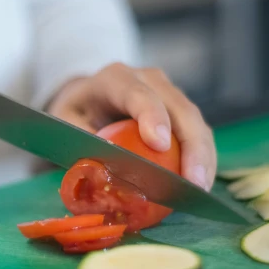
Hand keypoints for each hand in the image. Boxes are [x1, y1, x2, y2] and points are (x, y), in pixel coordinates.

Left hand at [46, 63, 216, 189]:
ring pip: (195, 121)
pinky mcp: (180, 112)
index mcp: (114, 78)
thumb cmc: (76, 111)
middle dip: (191, 146)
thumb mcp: (64, 122)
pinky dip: (203, 159)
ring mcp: (169, 93)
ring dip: (203, 156)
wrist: (88, 96)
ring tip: (200, 190)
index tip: (160, 144)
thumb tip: (100, 171)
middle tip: (194, 182)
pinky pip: (198, 133)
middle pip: (179, 108)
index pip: (137, 93)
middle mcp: (148, 80)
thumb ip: (80, 141)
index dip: (151, 116)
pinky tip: (200, 184)